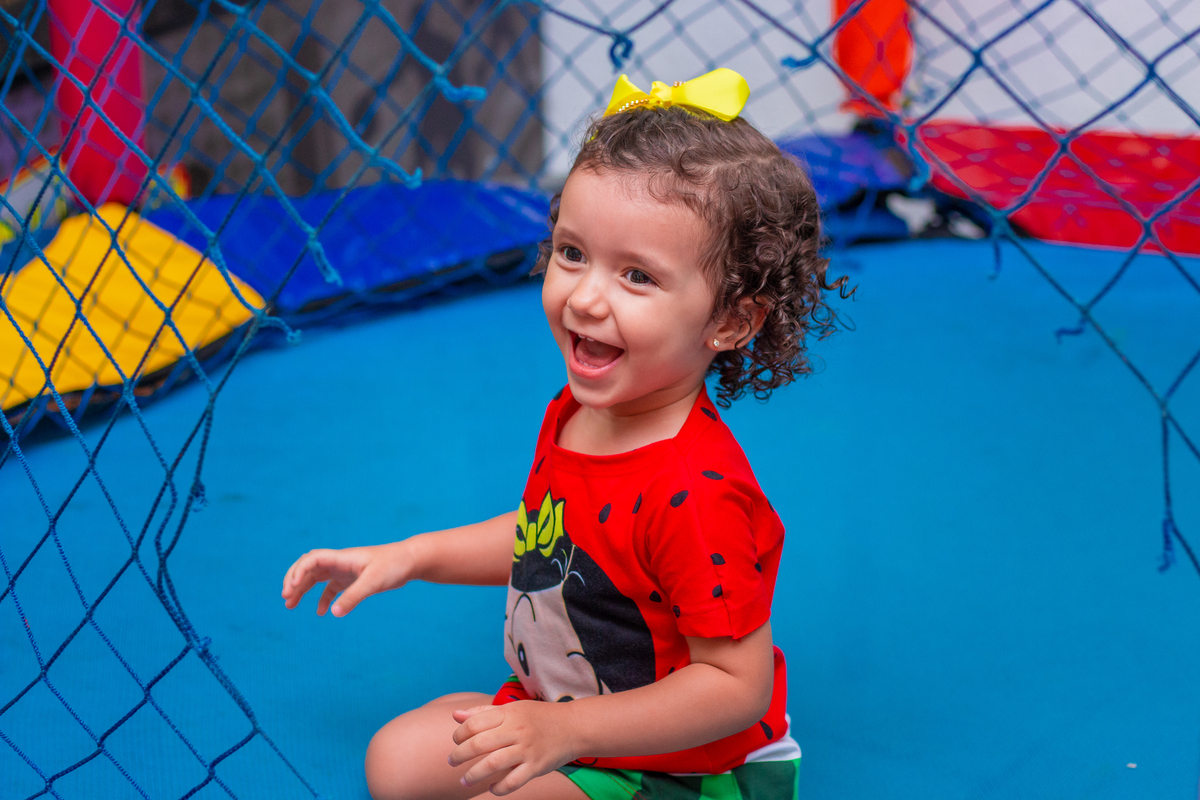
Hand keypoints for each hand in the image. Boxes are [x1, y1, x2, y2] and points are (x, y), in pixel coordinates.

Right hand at [281, 543, 409, 615]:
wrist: (410, 561)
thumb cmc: (393, 566)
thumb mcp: (373, 582)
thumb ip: (354, 597)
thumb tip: (333, 613)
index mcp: (342, 557)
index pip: (312, 559)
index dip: (299, 571)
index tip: (292, 587)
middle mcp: (340, 562)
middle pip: (308, 567)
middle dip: (293, 580)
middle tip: (285, 597)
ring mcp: (345, 570)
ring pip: (316, 578)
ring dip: (302, 589)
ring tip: (289, 605)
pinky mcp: (352, 580)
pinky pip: (331, 588)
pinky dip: (322, 599)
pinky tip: (320, 612)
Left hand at [447, 701, 579, 795]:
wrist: (574, 726)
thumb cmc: (539, 717)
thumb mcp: (513, 709)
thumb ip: (484, 713)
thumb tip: (455, 716)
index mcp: (509, 713)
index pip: (475, 723)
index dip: (459, 734)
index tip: (455, 742)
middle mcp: (517, 730)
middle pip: (479, 744)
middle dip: (459, 755)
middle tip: (451, 762)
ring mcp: (527, 749)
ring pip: (493, 764)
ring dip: (473, 775)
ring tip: (464, 780)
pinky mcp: (536, 767)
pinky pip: (513, 782)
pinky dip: (499, 788)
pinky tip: (492, 788)